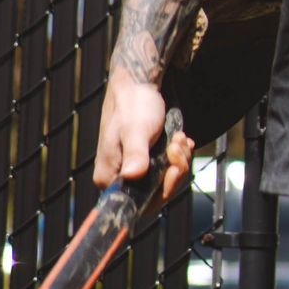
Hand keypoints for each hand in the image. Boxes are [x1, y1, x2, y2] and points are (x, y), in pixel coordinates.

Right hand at [94, 66, 194, 201]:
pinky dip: (178, 155)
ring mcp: (133, 169)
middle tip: (177, 144)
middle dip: (174, 169)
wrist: (139, 84)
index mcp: (108, 177)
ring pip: (164, 179)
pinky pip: (167, 168)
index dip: (162, 190)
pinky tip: (180, 139)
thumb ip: (135, 154)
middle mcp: (119, 178)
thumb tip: (132, 175)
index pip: (140, 204)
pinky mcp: (145, 160)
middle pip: (156, 192)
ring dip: (178, 159)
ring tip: (178, 138)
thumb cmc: (133, 105)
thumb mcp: (135, 130)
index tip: (173, 168)